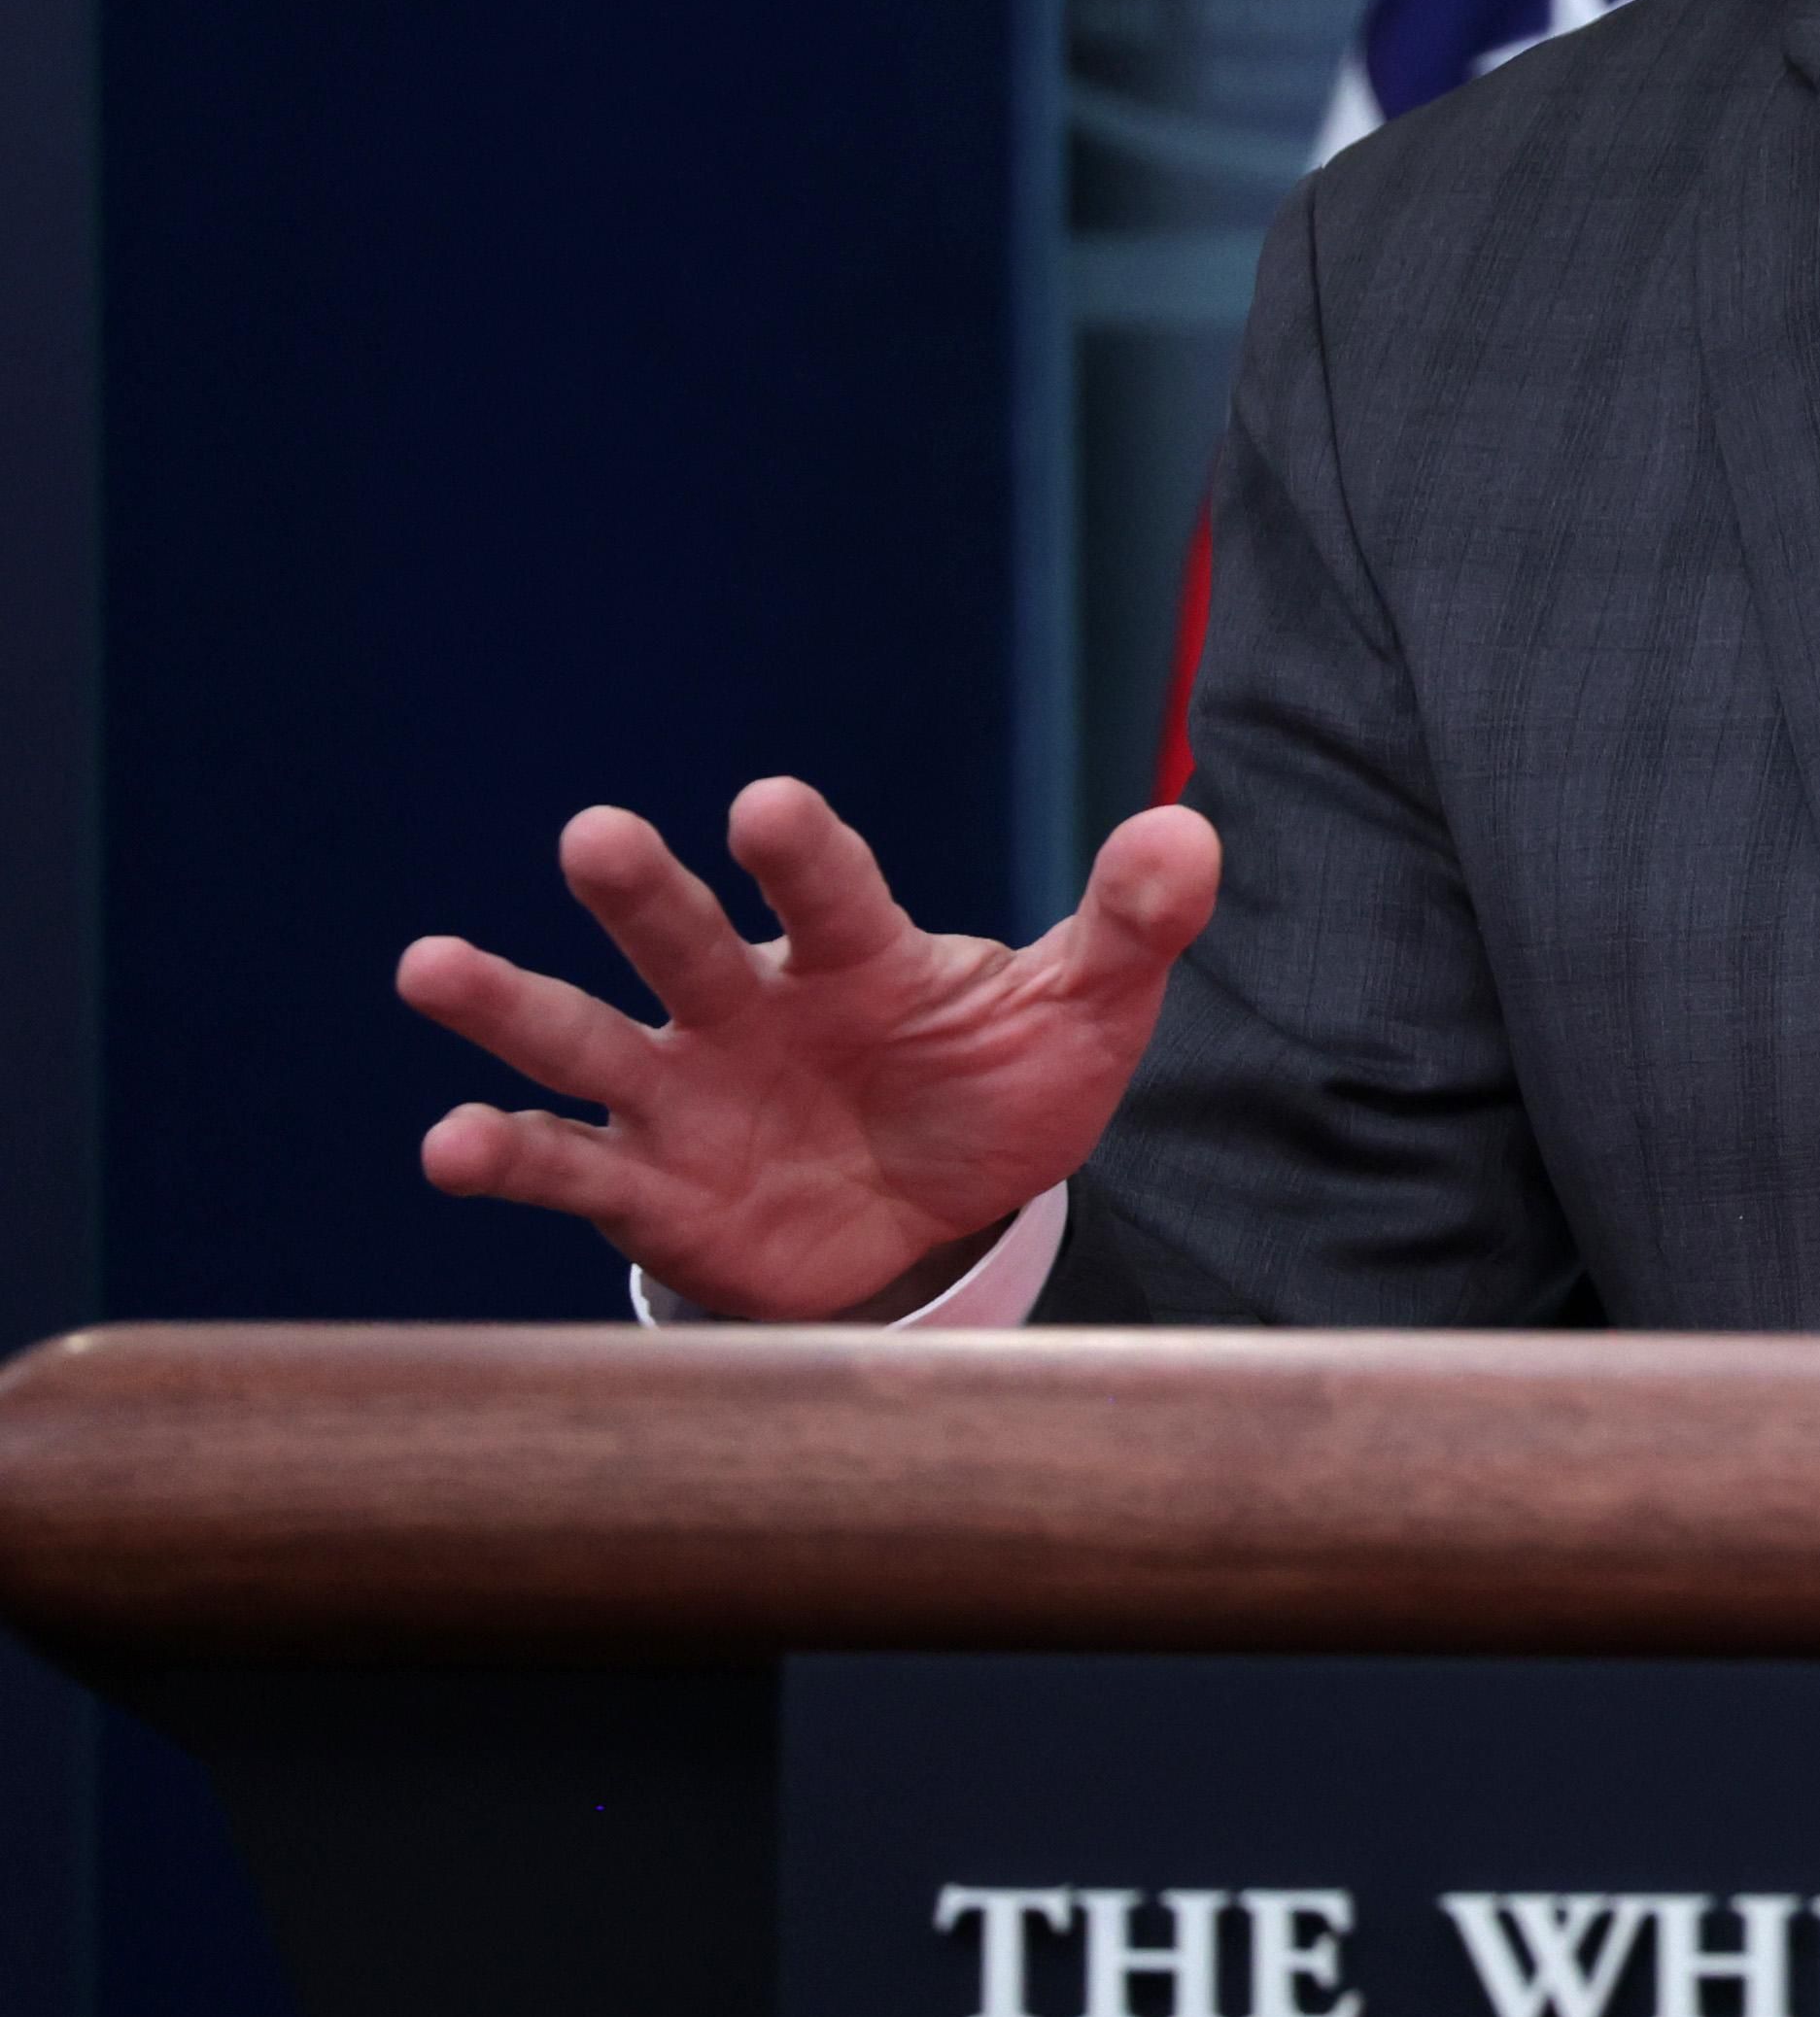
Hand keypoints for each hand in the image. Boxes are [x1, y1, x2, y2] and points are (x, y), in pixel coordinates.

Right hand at [400, 780, 1215, 1322]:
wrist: (932, 1210)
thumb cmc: (996, 1086)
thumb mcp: (1082, 1012)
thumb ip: (1128, 925)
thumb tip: (1191, 831)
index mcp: (856, 954)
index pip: (831, 893)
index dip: (803, 854)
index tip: (767, 807)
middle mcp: (748, 1003)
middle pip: (686, 939)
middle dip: (642, 895)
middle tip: (595, 835)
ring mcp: (683, 1090)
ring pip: (586, 1039)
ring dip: (511, 1006)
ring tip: (432, 968)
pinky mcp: (645, 1184)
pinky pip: (567, 1165)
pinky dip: (506, 1154)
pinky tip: (450, 1143)